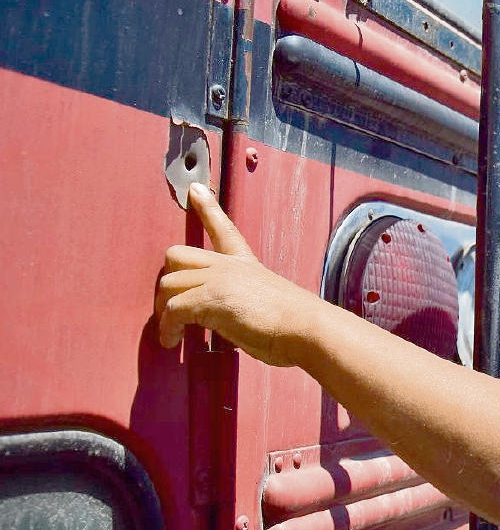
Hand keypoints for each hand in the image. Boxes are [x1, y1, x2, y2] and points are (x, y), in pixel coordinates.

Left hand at [156, 183, 323, 365]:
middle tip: (172, 306)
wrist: (304, 327)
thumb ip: (247, 303)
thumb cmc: (294, 323)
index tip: (195, 189)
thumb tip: (236, 321)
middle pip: (177, 255)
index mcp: (245, 263)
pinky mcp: (209, 298)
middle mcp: (228, 266)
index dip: (208, 208)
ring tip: (171, 332)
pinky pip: (173, 309)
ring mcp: (217, 279)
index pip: (223, 229)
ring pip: (168, 284)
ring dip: (164, 311)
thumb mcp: (270, 301)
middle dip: (168, 280)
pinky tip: (173, 340)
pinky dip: (168, 328)